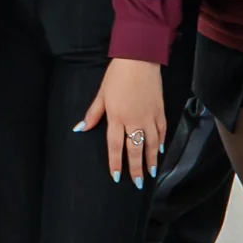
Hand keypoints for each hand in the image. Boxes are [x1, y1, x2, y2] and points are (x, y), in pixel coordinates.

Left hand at [77, 56, 166, 185]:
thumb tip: (81, 129)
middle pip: (135, 149)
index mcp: (116, 117)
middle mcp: (133, 120)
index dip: (116, 163)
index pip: (115, 146)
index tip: (116, 176)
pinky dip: (161, 142)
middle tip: (138, 183)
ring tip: (152, 172)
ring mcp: (149, 116)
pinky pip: (161, 131)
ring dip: (151, 159)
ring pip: (151, 144)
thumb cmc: (116, 76)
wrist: (138, 60)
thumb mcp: (101, 94)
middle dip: (136, 168)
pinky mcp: (160, 111)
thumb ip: (93, 114)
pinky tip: (160, 150)